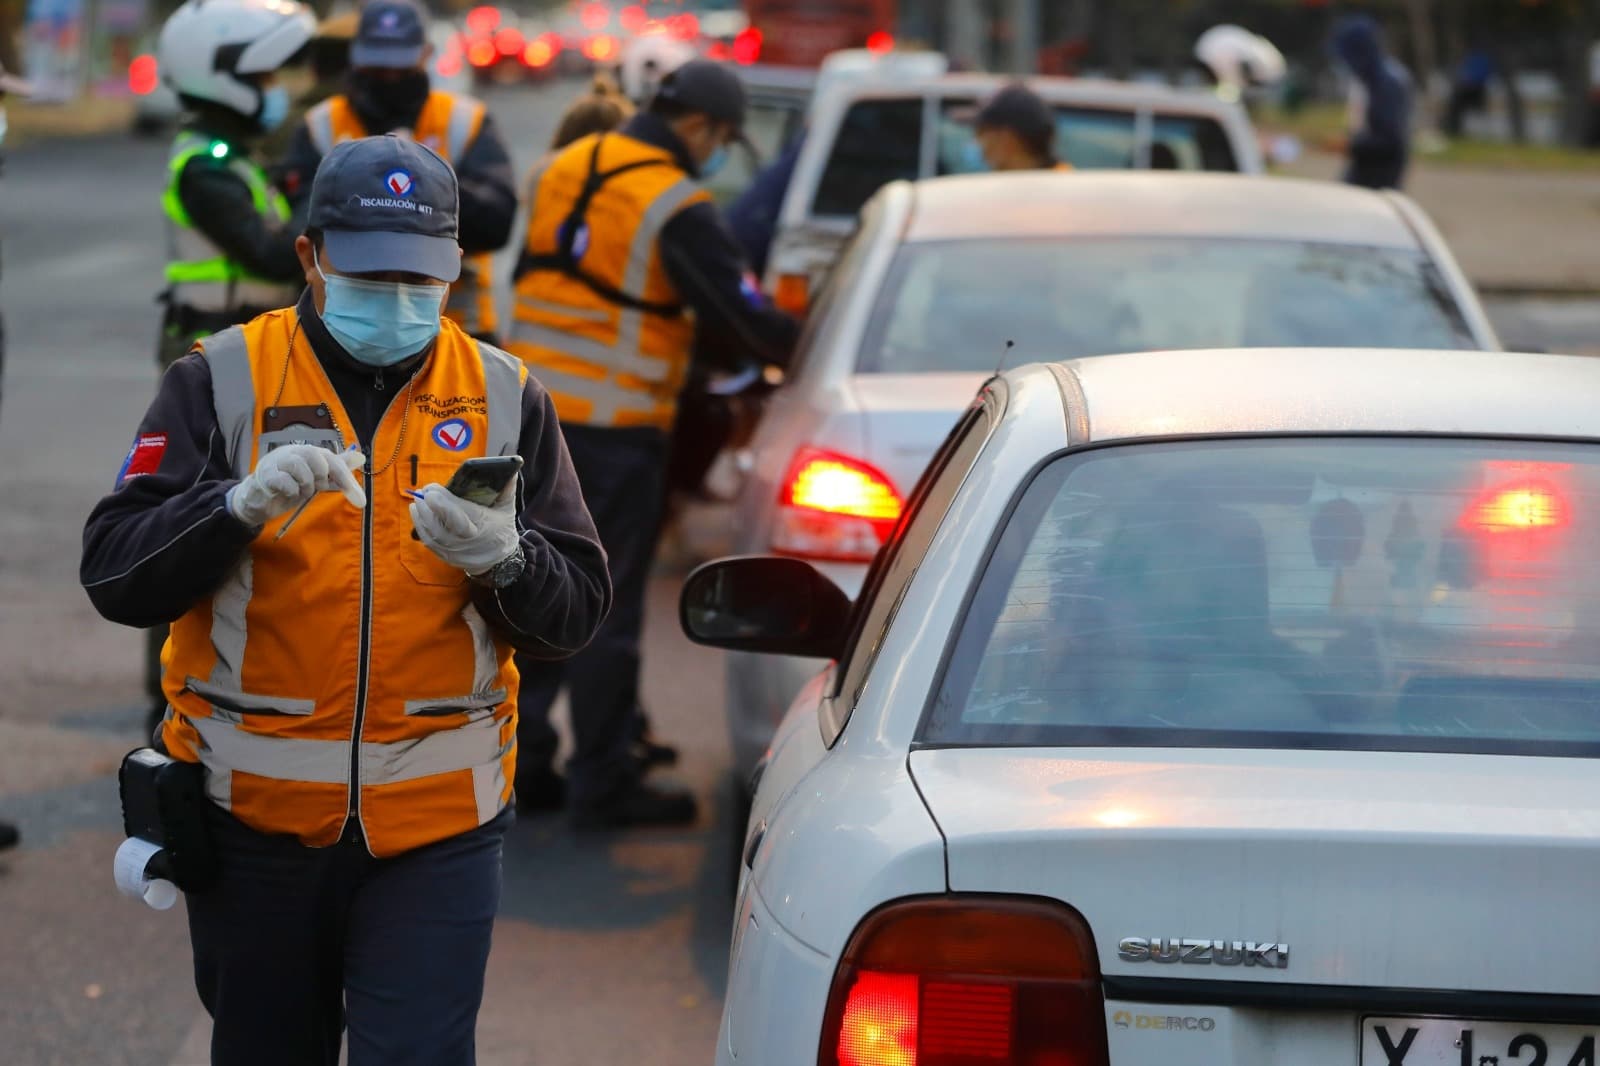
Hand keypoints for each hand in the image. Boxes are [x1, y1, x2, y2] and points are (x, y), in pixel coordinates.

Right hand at [227, 444, 366, 527]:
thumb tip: (361, 456)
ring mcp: (276, 462)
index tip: (359, 500)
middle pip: (315, 455)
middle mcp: (291, 452)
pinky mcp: (264, 475)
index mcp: (307, 452)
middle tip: (317, 488)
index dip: (346, 478)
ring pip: (299, 466)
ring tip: (301, 492)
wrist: (258, 500)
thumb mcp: (317, 479)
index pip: (332, 459)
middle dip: (322, 476)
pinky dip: (291, 490)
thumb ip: (337, 469)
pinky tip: (288, 493)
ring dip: (306, 484)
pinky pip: (283, 480)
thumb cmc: (289, 487)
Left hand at [408, 480, 519, 575]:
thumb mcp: (507, 507)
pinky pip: (429, 541)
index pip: (461, 517)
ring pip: (432, 534)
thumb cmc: (501, 527)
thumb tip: (508, 465)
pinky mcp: (445, 556)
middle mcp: (468, 542)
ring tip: (418, 498)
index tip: (432, 489)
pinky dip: (420, 526)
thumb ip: (506, 487)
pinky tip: (417, 511)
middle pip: (442, 527)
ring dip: (421, 515)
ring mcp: (455, 551)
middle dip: (429, 508)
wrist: (499, 559)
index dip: (444, 504)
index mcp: (484, 527)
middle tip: (423, 491)